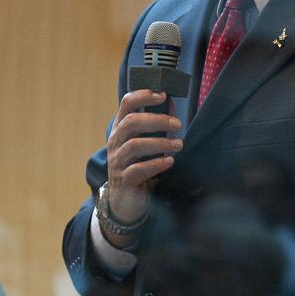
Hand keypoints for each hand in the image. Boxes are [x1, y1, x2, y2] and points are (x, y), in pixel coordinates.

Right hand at [104, 89, 182, 239]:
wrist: (125, 200)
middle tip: (177, 124)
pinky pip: (137, 170)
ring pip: (134, 146)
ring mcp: (117, 162)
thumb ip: (156, 125)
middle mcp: (116, 142)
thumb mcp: (146, 143)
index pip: (126, 104)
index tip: (162, 95)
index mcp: (121, 129)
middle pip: (131, 123)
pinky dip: (155, 164)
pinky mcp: (124, 180)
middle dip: (156, 120)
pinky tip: (169, 161)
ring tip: (178, 144)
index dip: (143, 96)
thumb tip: (171, 103)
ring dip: (160, 143)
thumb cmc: (138, 166)